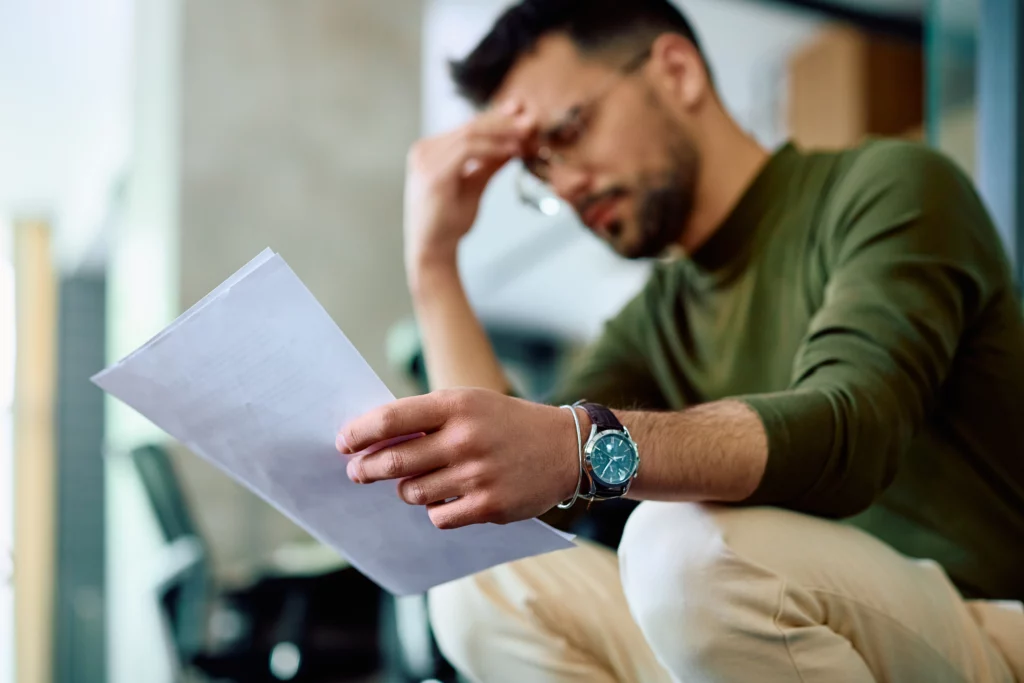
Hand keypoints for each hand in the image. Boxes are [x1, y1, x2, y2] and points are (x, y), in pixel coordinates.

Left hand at [336, 388, 581, 528]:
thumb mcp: (470, 403)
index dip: (359, 433)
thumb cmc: (507, 423)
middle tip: (357, 472)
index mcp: (457, 404)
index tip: (343, 442)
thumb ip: (427, 417)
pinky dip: (434, 510)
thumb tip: (374, 439)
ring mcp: (477, 474)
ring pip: (413, 492)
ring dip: (405, 490)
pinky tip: (445, 499)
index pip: (392, 419)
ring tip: (413, 483)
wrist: (566, 448)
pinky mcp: (489, 506)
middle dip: (367, 468)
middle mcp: (465, 438)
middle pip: (394, 460)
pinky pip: (438, 517)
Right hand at [404, 103, 535, 278]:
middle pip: (471, 126)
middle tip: (532, 118)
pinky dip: (493, 148)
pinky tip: (514, 150)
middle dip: (505, 120)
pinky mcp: (433, 173)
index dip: (497, 118)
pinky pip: (468, 150)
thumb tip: (515, 143)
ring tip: (528, 133)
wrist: (432, 251)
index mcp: (430, 151)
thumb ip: (491, 163)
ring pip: (471, 133)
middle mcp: (424, 150)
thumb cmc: (450, 223)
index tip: (522, 112)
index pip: (468, 127)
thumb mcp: (475, 186)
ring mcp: (425, 160)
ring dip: (503, 132)